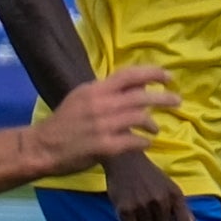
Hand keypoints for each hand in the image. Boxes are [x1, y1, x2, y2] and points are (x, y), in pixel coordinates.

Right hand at [30, 66, 177, 179]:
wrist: (43, 146)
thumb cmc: (63, 122)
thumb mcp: (81, 97)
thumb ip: (105, 92)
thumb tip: (133, 87)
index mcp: (95, 89)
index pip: (129, 75)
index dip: (152, 74)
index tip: (168, 77)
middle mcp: (101, 104)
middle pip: (142, 97)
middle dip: (164, 98)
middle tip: (177, 101)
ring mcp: (104, 126)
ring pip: (140, 118)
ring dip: (152, 123)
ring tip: (155, 128)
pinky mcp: (105, 146)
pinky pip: (134, 141)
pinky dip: (143, 142)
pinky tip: (144, 143)